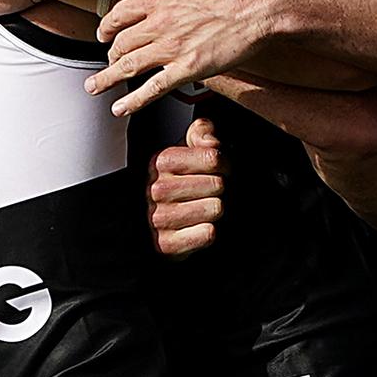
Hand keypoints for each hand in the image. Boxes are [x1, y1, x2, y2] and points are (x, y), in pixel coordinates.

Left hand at [84, 0, 278, 115]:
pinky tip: (121, 109)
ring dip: (106, 79)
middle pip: (121, 43)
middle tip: (107, 62)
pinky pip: (153, 89)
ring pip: (128, 67)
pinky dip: (133, 101)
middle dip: (109, 55)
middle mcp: (158, 24)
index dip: (106, 27)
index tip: (103, 34)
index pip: (118, 15)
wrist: (258, 7)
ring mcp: (171, 49)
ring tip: (94, 88)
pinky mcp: (187, 69)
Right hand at [147, 118, 227, 257]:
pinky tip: (198, 225)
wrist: (152, 220)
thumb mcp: (186, 149)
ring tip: (203, 206)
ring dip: (215, 209)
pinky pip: (208, 233)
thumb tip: (212, 142)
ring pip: (216, 208)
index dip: (224, 163)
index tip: (219, 169)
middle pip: (218, 184)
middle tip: (210, 190)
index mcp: (162, 161)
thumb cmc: (177, 180)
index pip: (214, 158)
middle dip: (220, 187)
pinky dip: (208, 231)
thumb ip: (202, 132)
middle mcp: (158, 188)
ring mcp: (161, 217)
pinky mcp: (168, 244)